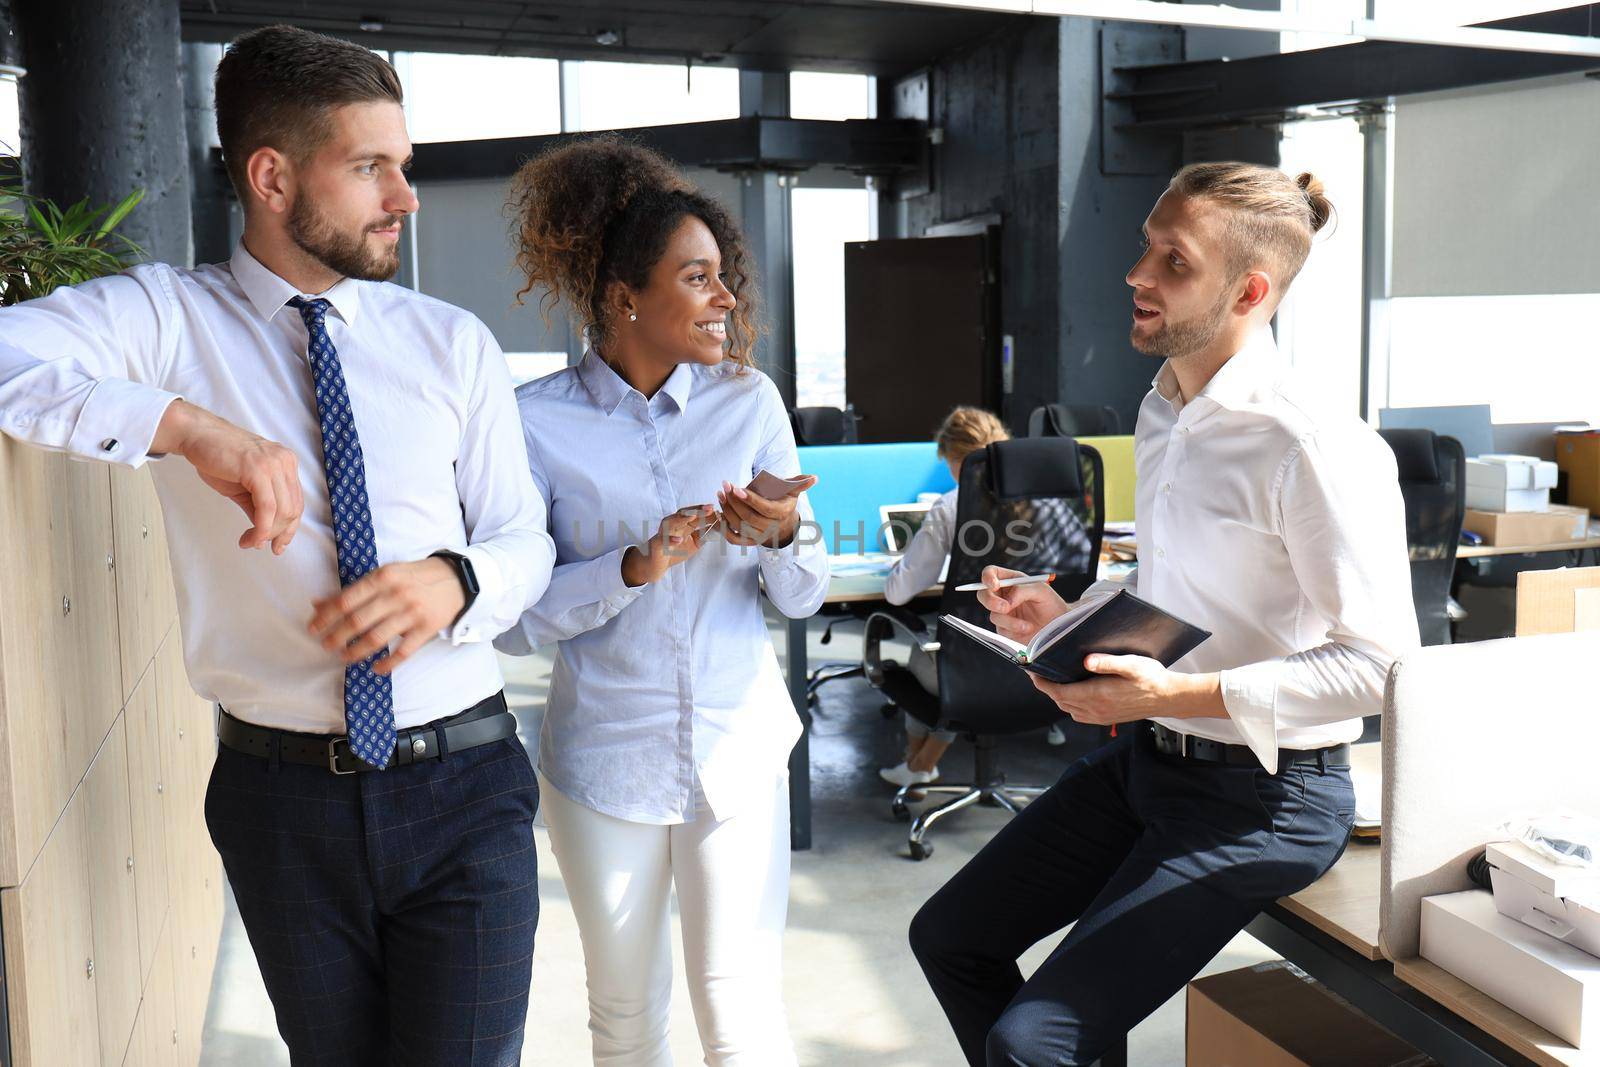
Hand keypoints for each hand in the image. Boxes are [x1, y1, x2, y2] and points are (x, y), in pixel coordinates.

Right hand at [154, 399, 302, 553]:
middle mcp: (286, 461)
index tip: (277, 546)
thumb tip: (267, 535)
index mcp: (286, 463)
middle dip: (278, 534)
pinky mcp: (259, 468)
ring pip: (283, 511)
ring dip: (267, 534)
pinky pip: (268, 507)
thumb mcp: (245, 487)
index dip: (289, 528)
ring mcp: (274, 463)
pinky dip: (261, 528)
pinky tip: (250, 537)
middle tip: (258, 546)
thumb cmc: (218, 459)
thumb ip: (259, 507)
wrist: (196, 435)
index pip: (296, 502)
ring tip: (250, 542)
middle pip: (293, 509)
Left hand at [306, 557, 464, 674]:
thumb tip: (317, 603)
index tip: (313, 629)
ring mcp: (412, 612)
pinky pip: (403, 651)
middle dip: (337, 637)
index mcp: (382, 578)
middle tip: (326, 646)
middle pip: (358, 621)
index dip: (326, 617)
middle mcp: (396, 594)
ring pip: (377, 638)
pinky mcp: (427, 628)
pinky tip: (376, 668)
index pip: (346, 600)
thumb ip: (352, 590)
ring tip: (345, 657)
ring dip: (357, 651)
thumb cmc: (414, 577)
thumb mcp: (384, 575)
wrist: (456, 579)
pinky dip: (388, 663)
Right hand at [622, 505, 715, 586]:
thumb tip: (721, 526)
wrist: (656, 564)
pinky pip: (663, 540)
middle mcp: (672, 525)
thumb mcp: (694, 542)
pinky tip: (679, 539)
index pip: (695, 514)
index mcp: (682, 523)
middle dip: (697, 510)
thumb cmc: (675, 550)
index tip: (719, 509)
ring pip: (671, 522)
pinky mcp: (657, 544)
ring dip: (682, 519)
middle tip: (710, 507)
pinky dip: (671, 539)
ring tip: (693, 516)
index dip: (706, 511)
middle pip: (684, 514)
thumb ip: (705, 534)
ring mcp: (663, 533)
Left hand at [717, 476, 815, 546]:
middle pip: (748, 517)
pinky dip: (724, 528)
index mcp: (781, 514)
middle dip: (734, 502)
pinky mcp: (749, 541)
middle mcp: (770, 528)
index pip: (764, 508)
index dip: (750, 499)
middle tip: (725, 487)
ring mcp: (759, 536)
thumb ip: (800, 483)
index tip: (737, 488)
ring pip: (739, 526)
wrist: (782, 526)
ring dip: (727, 511)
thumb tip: (814, 478)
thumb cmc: (784, 503)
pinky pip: (734, 539)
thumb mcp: (793, 492)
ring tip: (720, 494)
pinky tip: (719, 512)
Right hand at [976, 565, 1069, 643]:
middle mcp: (1004, 596)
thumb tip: (1007, 601)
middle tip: (1005, 607)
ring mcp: (1003, 613)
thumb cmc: (1051, 603)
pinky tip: (1027, 628)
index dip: (988, 577)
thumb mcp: (1040, 589)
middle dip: (990, 601)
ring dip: (1010, 620)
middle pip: (983, 594)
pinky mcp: (1005, 629)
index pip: (991, 574)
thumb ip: (1021, 590)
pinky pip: (1001, 629)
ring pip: (993, 615)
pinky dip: (1015, 629)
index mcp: (1010, 581)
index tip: (994, 585)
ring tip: (1027, 624)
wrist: (1059, 626)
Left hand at [1027, 655, 1222, 726]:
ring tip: (1053, 680)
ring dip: (1058, 696)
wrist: (1169, 698)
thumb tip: (1087, 661)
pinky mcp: (1106, 718)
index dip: (1042, 684)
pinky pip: (1079, 714)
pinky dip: (1070, 704)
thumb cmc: (1152, 678)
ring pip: (1069, 709)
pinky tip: (1073, 692)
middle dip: (1047, 688)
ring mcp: (1100, 716)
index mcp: (1098, 696)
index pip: (1059, 692)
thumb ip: (1108, 663)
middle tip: (1038, 672)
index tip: (1032, 672)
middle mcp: (1096, 709)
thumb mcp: (1131, 665)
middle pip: (1060, 701)